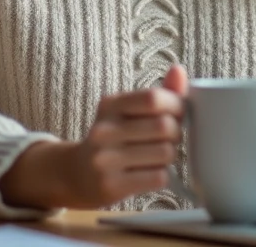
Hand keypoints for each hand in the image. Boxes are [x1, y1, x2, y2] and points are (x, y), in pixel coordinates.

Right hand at [0, 66, 188, 208]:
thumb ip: (159, 93)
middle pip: (164, 126)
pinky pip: (158, 177)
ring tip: (157, 157)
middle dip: (176, 133)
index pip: (153, 98)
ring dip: (169, 156)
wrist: (76, 175)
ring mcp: (105, 159)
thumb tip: (179, 70)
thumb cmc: (113, 139)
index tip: (178, 114)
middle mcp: (104, 130)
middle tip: (168, 139)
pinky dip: (162, 176)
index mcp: (111, 105)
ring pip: (165, 152)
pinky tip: (149, 173)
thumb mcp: (128, 112)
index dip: (176, 105)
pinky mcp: (111, 185)